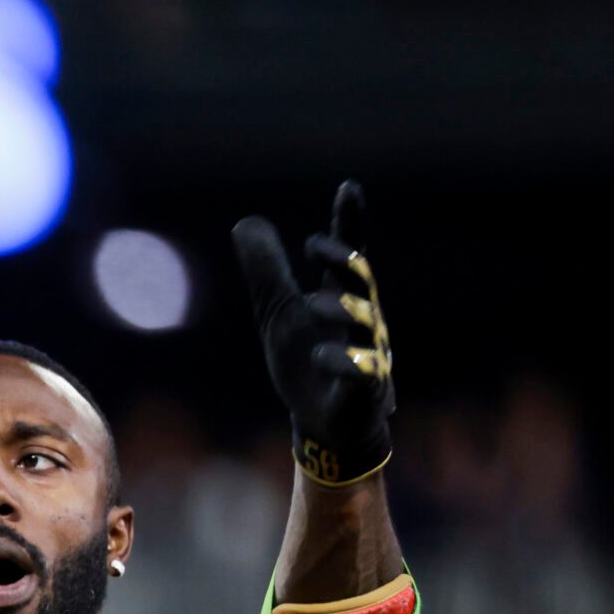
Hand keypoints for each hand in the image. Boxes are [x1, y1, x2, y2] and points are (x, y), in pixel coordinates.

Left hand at [232, 181, 395, 484]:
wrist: (325, 425)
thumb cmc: (307, 361)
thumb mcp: (278, 312)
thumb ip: (267, 271)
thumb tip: (246, 222)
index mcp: (340, 297)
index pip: (348, 255)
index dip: (349, 223)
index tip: (348, 188)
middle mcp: (361, 320)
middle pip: (361, 282)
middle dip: (344, 262)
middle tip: (316, 246)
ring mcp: (367, 353)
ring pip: (364, 324)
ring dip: (342, 309)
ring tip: (312, 304)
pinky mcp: (366, 389)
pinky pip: (362, 372)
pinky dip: (343, 362)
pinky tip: (320, 356)